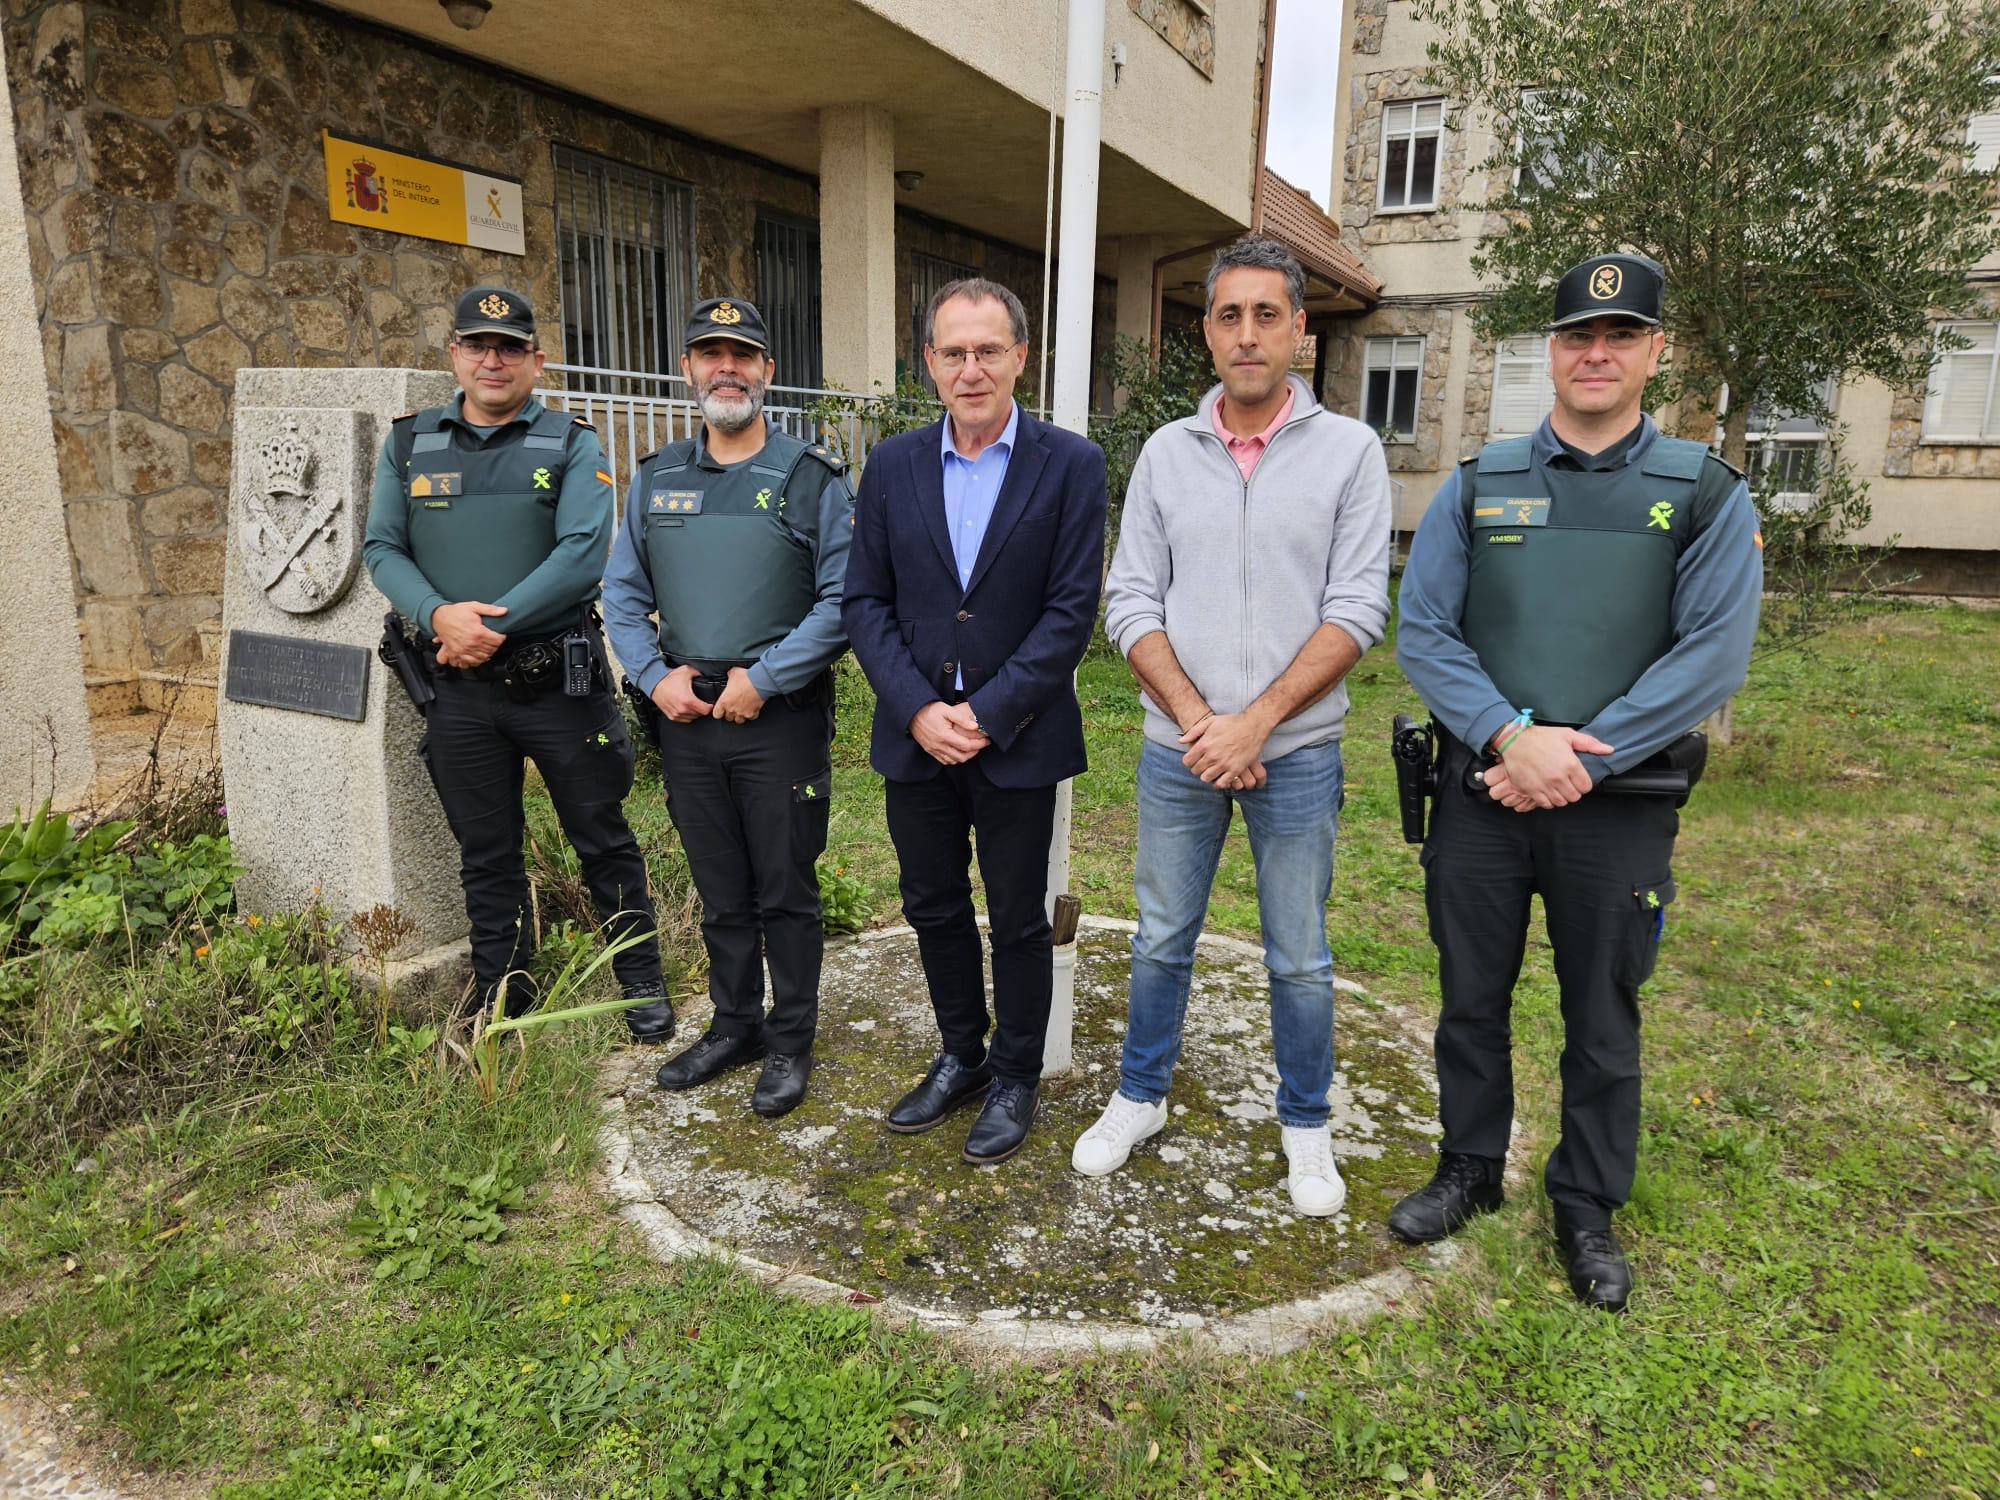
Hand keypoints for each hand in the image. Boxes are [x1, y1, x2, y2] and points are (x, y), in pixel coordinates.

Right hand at [430, 600, 507, 666]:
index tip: (500, 635)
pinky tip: (480, 654)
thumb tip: (504, 610)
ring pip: (484, 657)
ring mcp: (464, 650)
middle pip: (492, 649)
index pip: (497, 640)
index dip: (501, 637)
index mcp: (478, 632)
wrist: (439, 617)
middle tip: (494, 639)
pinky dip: (478, 660)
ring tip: (488, 646)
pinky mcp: (458, 653)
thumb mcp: (474, 607)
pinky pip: (472, 662)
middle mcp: (472, 643)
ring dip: (488, 652)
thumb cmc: (456, 612)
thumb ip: (490, 610)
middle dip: (496, 644)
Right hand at [651, 665, 710, 723]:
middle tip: (700, 702)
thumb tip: (705, 674)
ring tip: (693, 704)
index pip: (705, 711)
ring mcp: (676, 714)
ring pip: (692, 718)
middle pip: (699, 715)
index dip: (710, 707)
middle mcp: (682, 709)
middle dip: (701, 708)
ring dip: (694, 712)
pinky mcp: (671, 716)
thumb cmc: (668, 679)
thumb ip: (698, 673)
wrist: (654, 683)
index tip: (709, 704)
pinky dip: (686, 715)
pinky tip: (685, 707)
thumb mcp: (686, 671)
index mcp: (688, 700)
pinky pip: (683, 719)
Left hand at [713, 667, 763, 723]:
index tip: (721, 709)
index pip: (716, 714)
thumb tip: (730, 675)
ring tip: (742, 709)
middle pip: (728, 718)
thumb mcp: (733, 673)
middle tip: (733, 706)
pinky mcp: (752, 713)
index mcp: (724, 701)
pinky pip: (750, 718)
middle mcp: (732, 709)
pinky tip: (751, 708)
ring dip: (739, 716)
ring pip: (739, 720)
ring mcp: (743, 712)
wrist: (760, 682)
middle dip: (730, 713)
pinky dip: (751, 714)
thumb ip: (729, 676)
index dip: (718, 712)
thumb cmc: (746, 678)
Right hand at [910, 701, 989, 764]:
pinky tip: (959, 752)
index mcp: (944, 735)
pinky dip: (954, 759)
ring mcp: (933, 749)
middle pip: (962, 757)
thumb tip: (975, 726)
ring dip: (965, 757)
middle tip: (981, 745)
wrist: (912, 713)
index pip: (966, 746)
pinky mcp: (929, 750)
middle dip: (974, 752)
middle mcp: (939, 745)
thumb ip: (961, 719)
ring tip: (972, 748)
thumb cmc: (930, 710)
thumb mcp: (946, 709)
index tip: (987, 741)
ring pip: (953, 761)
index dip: (979, 744)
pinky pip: (944, 761)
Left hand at [1179, 711, 1270, 786]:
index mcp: (1204, 744)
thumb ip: (1194, 732)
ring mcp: (1224, 764)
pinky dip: (1219, 782)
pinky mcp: (1235, 770)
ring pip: (1206, 778)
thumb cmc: (1231, 722)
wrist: (1253, 725)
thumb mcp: (1210, 721)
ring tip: (1212, 770)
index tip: (1194, 759)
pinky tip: (1221, 775)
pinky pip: (1222, 783)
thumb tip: (1181, 741)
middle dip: (1198, 768)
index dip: (1189, 761)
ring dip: (1207, 775)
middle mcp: (1212, 756)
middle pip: (1196, 771)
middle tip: (1204, 764)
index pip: (1187, 761)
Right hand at [1484, 725, 1614, 808]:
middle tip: (1567, 783)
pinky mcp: (1532, 790)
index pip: (1586, 787)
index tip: (1577, 779)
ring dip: (1561, 797)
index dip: (1583, 784)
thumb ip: (1590, 744)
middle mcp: (1559, 778)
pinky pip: (1546, 804)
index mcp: (1571, 764)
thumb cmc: (1541, 737)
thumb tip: (1609, 750)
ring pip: (1561, 802)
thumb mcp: (1568, 735)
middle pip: (1574, 796)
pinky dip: (1548, 800)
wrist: (1515, 740)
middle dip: (1573, 791)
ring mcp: (1545, 785)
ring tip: (1557, 788)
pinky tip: (1547, 791)